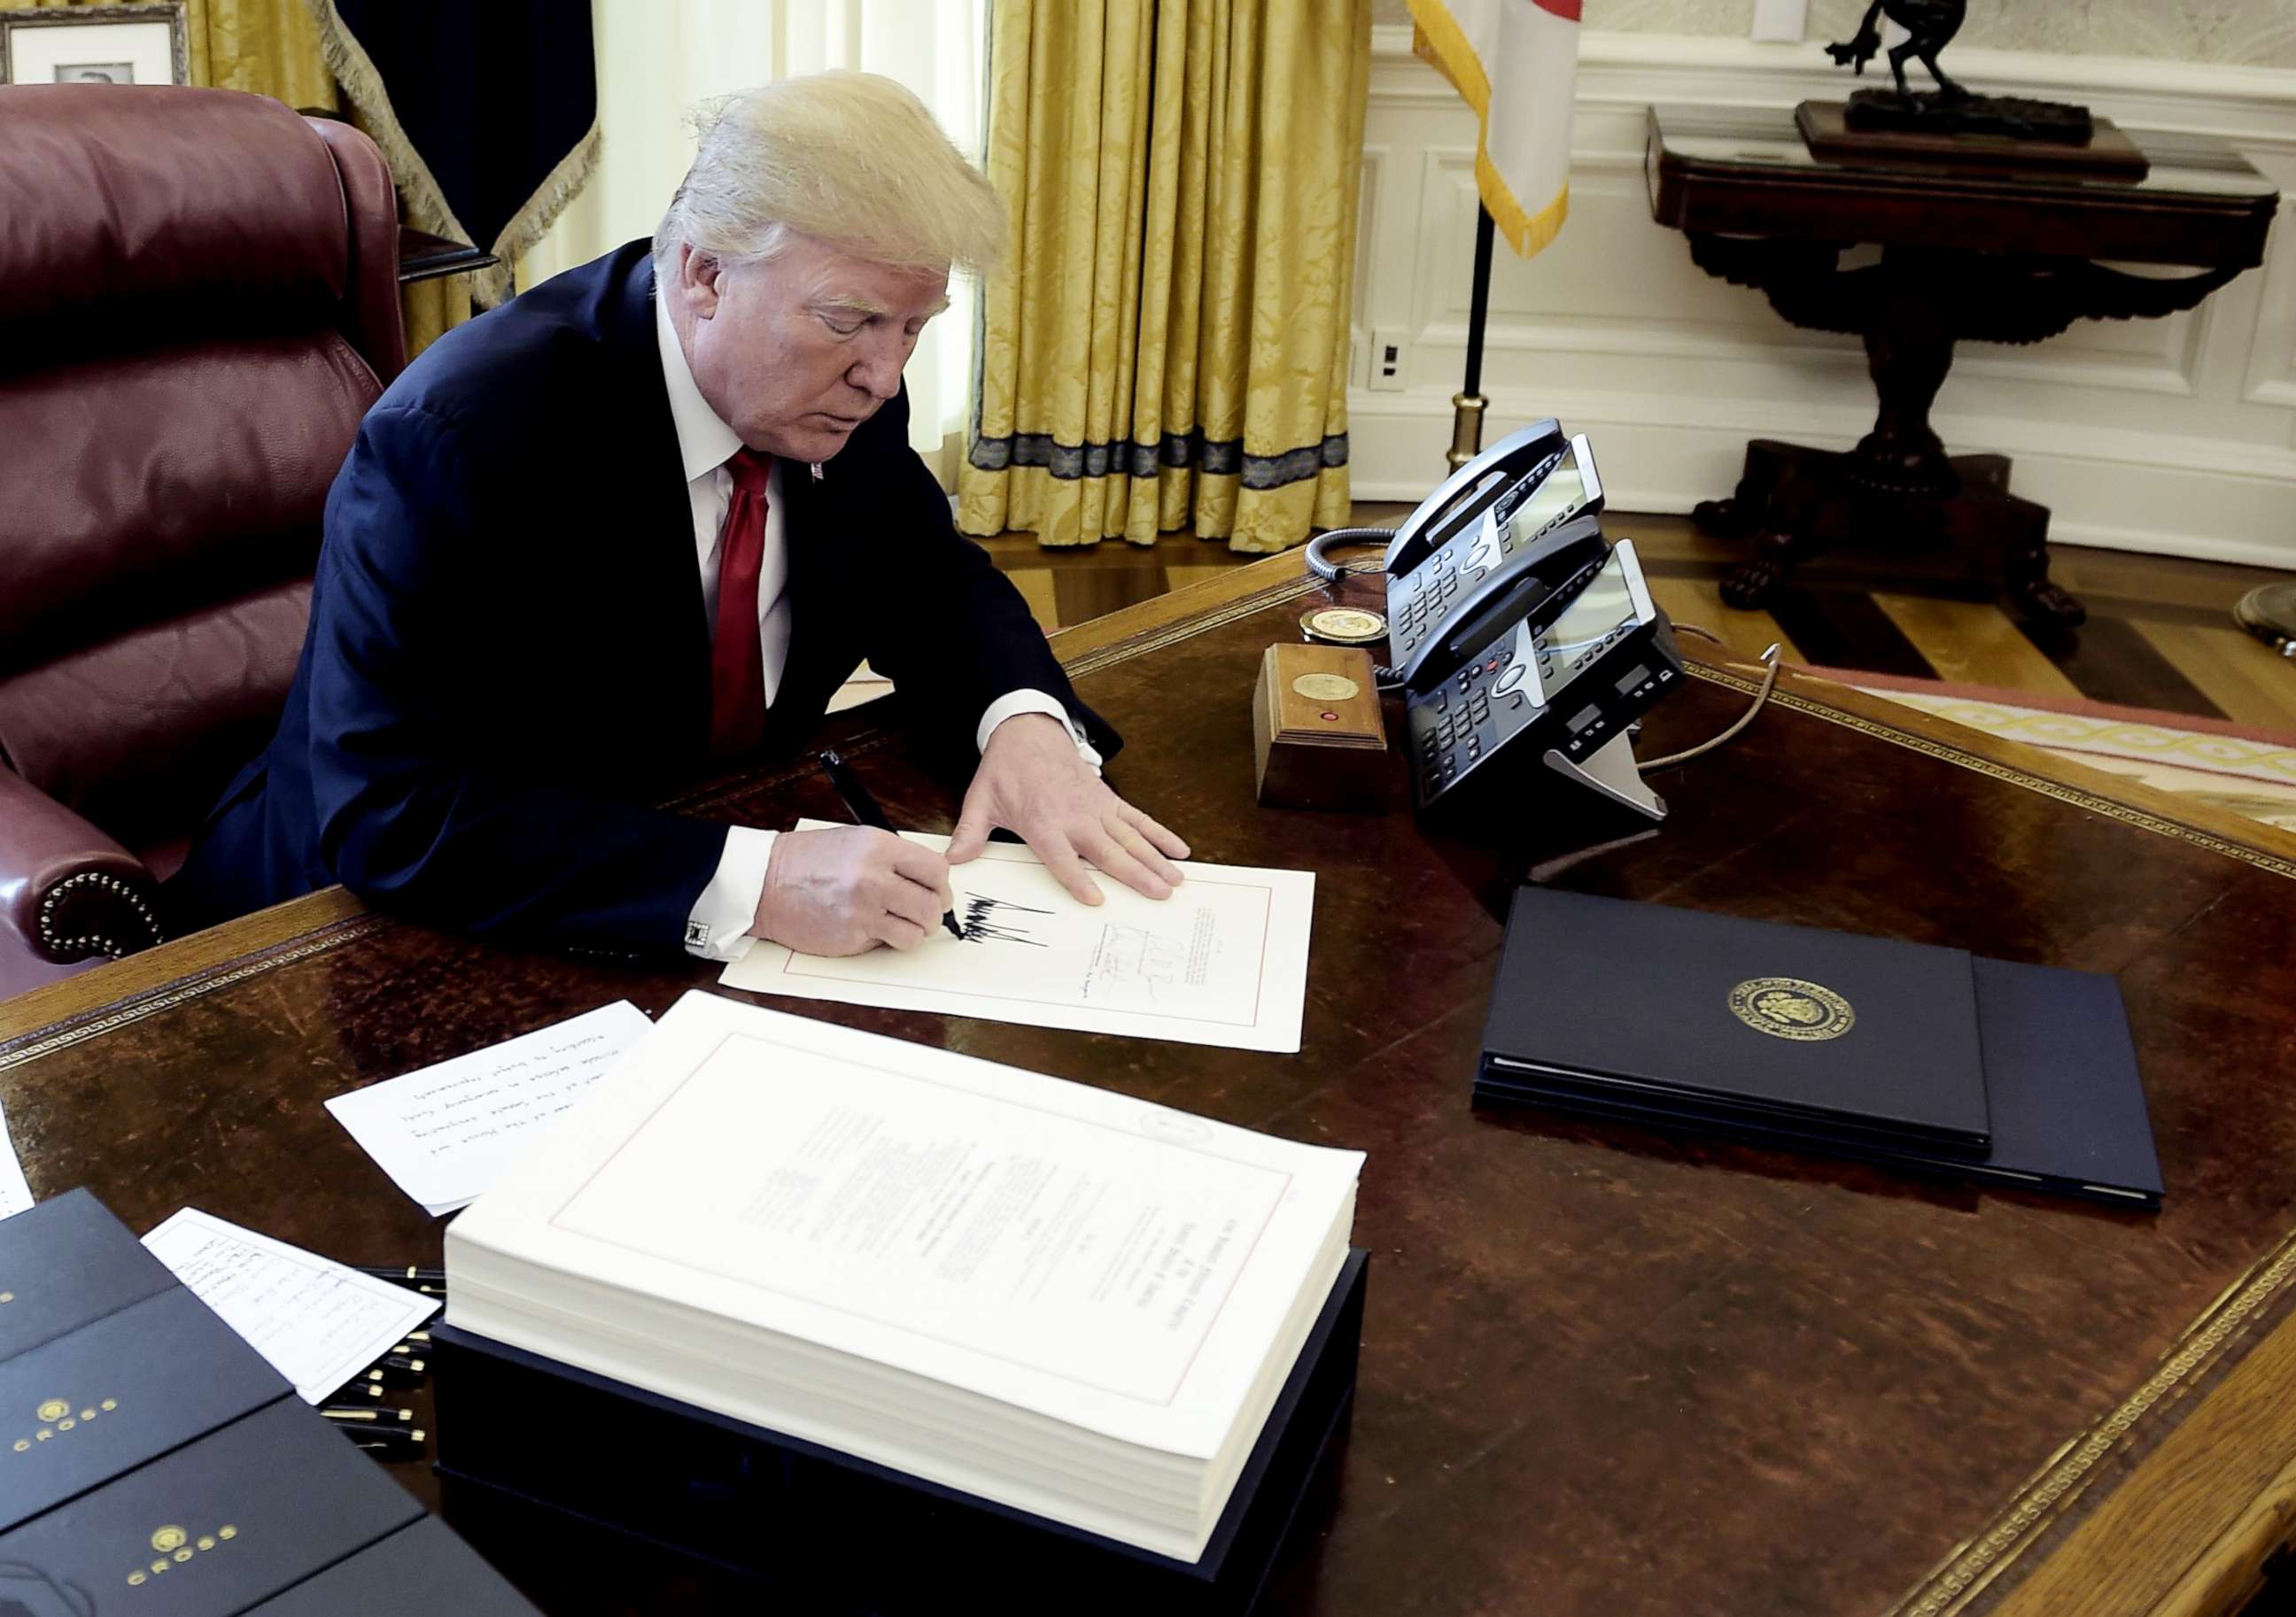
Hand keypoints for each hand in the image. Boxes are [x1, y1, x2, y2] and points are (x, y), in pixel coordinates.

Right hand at [750, 826, 951, 954]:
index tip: (937, 892)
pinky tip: (867, 927)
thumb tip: (931, 881)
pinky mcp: (851, 936)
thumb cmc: (808, 861)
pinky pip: (887, 944)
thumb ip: (894, 858)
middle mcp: (874, 878)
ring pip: (916, 932)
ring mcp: (863, 910)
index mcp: (879, 847)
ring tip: (896, 923)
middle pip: (932, 905)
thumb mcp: (856, 841)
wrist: (765, 883)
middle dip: (933, 914)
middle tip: (923, 914)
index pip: (936, 870)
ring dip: (912, 932)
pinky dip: (884, 940)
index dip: (941, 886)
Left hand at [948, 714, 1189, 905]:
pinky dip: (1160, 833)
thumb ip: (970, 833)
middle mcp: (1075, 817)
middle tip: (1160, 894)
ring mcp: (1096, 807)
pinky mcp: (1108, 798)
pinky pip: (1138, 818)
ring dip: (1155, 859)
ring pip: (1131, 838)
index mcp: (1042, 822)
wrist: (1028, 732)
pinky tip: (1179, 849)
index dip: (1078, 878)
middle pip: (1109, 851)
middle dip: (1136, 874)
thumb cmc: (1006, 771)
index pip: (1062, 857)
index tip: (1096, 899)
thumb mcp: (982, 800)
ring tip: (1176, 880)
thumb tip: (952, 861)